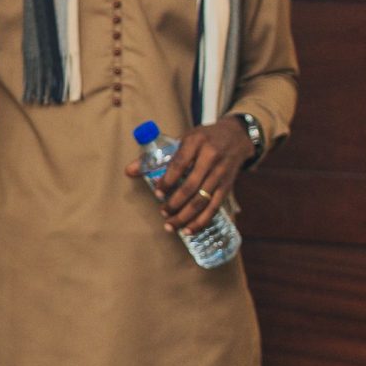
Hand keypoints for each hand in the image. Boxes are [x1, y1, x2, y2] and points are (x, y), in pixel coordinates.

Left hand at [123, 118, 254, 235]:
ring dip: (186, 216)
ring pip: (202, 200)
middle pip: (191, 186)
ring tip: (171, 225)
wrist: (237, 135)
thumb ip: (157, 156)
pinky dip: (202, 221)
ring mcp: (221, 172)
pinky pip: (215, 207)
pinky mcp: (228, 185)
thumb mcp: (183, 139)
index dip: (167, 181)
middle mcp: (210, 157)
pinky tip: (189, 230)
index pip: (179, 164)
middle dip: (175, 203)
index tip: (157, 194)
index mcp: (195, 142)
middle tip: (163, 212)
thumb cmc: (204, 138)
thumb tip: (129, 171)